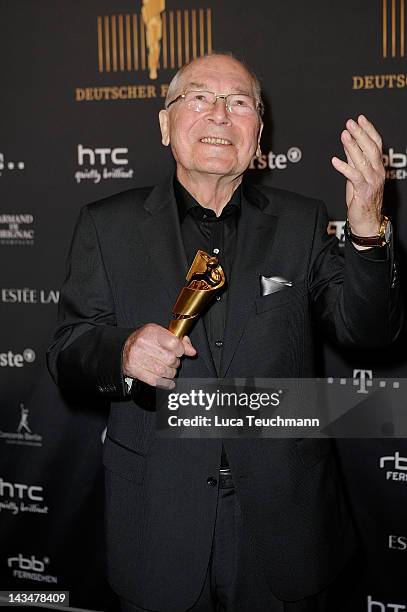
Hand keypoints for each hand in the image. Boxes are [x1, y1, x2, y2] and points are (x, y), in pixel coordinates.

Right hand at [122, 323, 195, 388]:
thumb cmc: (147, 340)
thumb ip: (180, 342)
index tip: (178, 352)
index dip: (180, 350)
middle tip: (171, 361)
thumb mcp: (163, 335)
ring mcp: (137, 357)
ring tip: (168, 368)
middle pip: (170, 359)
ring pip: (164, 371)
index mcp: (152, 331)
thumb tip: (192, 352)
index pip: (174, 343)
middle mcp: (143, 343)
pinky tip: (168, 381)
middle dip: (175, 362)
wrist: (126, 347)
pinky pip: (155, 381)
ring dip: (170, 373)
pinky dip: (165, 383)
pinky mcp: (134, 369)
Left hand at [331, 115, 384, 236]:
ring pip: (362, 160)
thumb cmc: (362, 200)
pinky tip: (335, 160)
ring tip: (344, 135)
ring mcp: (371, 181)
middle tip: (350, 123)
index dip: (368, 130)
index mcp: (377, 167)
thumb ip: (353, 160)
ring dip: (352, 146)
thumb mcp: (357, 176)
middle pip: (370, 148)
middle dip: (360, 134)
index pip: (375, 144)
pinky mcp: (363, 191)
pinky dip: (344, 167)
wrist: (367, 220)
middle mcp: (376, 172)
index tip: (360, 119)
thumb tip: (347, 144)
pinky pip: (354, 176)